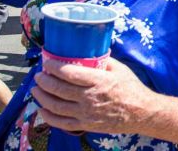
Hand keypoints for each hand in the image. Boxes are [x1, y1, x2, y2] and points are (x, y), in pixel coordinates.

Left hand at [31, 58, 153, 133]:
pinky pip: (61, 123)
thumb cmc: (132, 88)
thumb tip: (92, 51)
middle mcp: (89, 98)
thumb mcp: (120, 70)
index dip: (54, 67)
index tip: (47, 62)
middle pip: (58, 89)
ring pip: (56, 106)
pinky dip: (48, 116)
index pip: (69, 73)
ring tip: (36, 90)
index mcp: (98, 81)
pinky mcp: (85, 125)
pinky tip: (42, 109)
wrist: (141, 112)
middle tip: (38, 76)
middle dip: (44, 81)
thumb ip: (104, 61)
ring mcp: (86, 113)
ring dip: (42, 97)